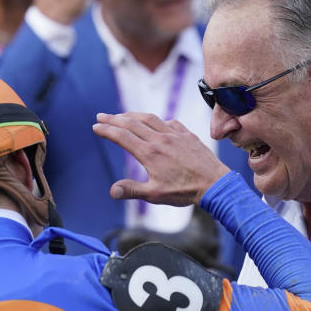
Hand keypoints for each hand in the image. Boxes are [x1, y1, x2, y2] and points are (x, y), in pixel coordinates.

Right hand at [93, 112, 229, 205]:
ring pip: (149, 118)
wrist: (214, 183)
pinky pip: (168, 122)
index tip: (96, 126)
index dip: (106, 130)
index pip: (122, 136)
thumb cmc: (184, 191)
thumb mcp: (155, 195)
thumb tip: (112, 191)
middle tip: (101, 116)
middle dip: (114, 119)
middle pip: (132, 123)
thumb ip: (132, 190)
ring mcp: (174, 134)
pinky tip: (154, 122)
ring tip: (123, 116)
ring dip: (133, 115)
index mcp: (149, 153)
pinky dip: (156, 120)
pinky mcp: (187, 134)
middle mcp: (160, 139)